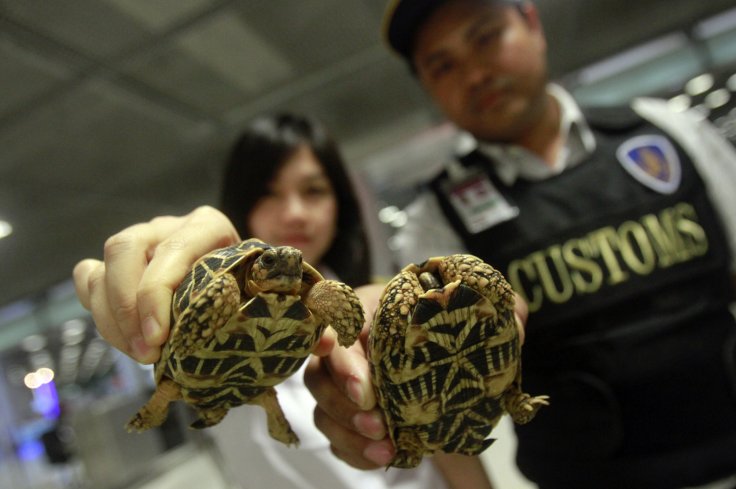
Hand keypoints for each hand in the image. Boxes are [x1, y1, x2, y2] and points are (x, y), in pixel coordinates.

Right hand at [72, 206, 239, 363]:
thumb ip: (242, 293)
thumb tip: (223, 322)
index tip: (158, 337)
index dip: (155, 293)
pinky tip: (123, 337)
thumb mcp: (252, 289)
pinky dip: (98, 310)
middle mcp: (169, 227)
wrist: (240, 290)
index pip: (172, 249)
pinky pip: (89, 277)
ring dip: (113, 319)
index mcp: (208, 225)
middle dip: (127, 307)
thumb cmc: (249, 292)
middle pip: (126, 249)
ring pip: (103, 268)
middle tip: (146, 351)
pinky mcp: (118, 263)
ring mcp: (141, 242)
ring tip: (140, 354)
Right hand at [305, 287, 529, 469]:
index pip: (337, 318)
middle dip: (343, 397)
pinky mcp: (349, 417)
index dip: (329, 332)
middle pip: (321, 371)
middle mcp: (350, 347)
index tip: (333, 346)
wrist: (447, 362)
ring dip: (347, 430)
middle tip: (378, 418)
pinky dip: (354, 451)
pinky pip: (337, 438)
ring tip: (385, 446)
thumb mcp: (480, 313)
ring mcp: (344, 386)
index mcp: (374, 311)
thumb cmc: (454, 329)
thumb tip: (516, 329)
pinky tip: (382, 458)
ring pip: (322, 408)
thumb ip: (502, 309)